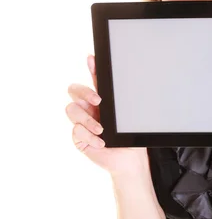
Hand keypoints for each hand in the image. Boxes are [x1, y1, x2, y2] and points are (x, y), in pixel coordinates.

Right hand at [65, 55, 147, 174]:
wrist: (129, 160)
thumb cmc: (130, 137)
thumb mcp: (128, 117)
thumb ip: (122, 100)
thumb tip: (132, 77)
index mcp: (100, 100)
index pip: (92, 79)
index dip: (90, 67)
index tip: (91, 59)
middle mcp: (88, 108)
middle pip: (74, 90)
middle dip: (84, 92)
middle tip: (98, 101)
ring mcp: (81, 122)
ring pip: (72, 110)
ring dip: (88, 120)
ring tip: (102, 130)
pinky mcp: (78, 138)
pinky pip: (76, 131)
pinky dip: (90, 137)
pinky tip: (101, 143)